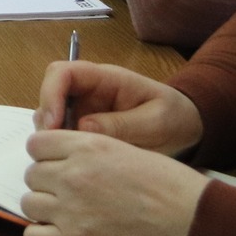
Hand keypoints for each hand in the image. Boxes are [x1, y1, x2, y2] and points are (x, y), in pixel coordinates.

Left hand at [22, 131, 208, 235]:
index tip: (59, 165)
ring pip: (29, 203)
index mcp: (88, 145)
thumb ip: (93, 151)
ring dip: (45, 209)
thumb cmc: (173, 187)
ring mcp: (71, 208)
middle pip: (32, 174)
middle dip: (47, 184)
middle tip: (69, 194)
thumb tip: (68, 159)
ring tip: (68, 216)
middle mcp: (72, 173)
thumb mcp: (130, 150)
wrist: (195, 223)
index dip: (47, 156)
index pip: (37, 144)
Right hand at [33, 59, 203, 152]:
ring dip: (52, 136)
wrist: (188, 131)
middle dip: (47, 119)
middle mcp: (88, 91)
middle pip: (50, 94)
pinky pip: (63, 134)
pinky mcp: (84, 129)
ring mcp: (84, 109)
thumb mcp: (157, 122)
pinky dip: (61, 147)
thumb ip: (124, 124)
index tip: (54, 125)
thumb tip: (83, 127)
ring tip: (68, 159)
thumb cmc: (175, 119)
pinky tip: (75, 163)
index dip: (51, 94)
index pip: (63, 73)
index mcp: (106, 79)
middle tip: (56, 149)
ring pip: (51, 115)